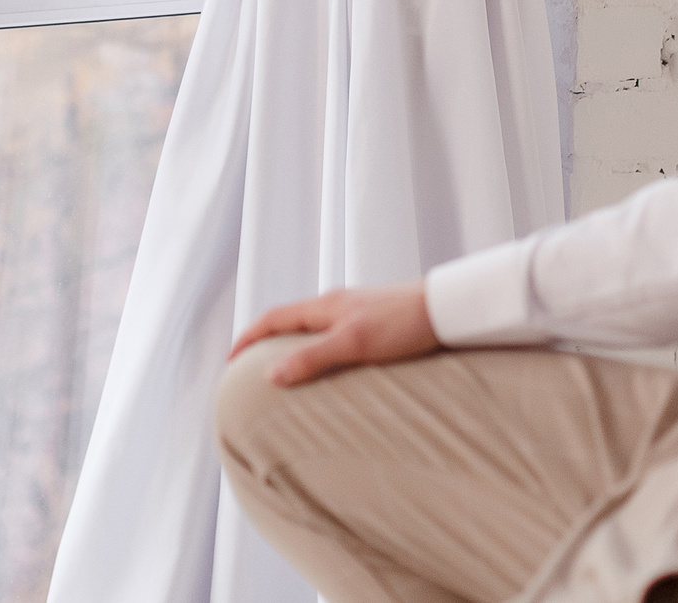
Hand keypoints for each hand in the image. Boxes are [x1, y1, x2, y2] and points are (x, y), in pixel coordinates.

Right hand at [229, 283, 439, 385]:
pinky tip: (329, 363)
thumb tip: (270, 375)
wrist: (447, 309)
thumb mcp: (354, 344)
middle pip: (289, 319)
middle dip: (265, 339)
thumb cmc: (402, 324)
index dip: (249, 337)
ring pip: (311, 325)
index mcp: (325, 306)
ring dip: (291, 342)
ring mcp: (354, 310)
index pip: (274, 317)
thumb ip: (313, 358)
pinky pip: (332, 332)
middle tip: (250, 364)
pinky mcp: (373, 320)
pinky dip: (316, 346)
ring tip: (284, 367)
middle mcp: (335, 304)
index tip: (230, 359)